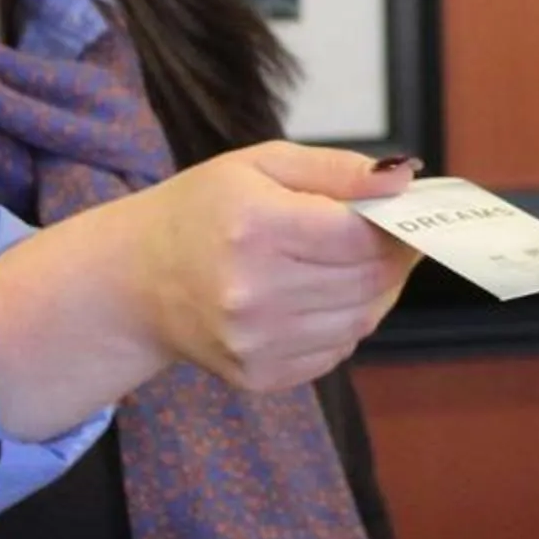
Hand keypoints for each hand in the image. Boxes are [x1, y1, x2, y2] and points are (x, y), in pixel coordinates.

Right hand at [120, 144, 421, 391]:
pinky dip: (345, 324)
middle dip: (393, 259)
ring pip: (361, 320)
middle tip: (391, 240)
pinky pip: (336, 351)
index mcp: (254, 227)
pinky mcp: (257, 374)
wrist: (135, 279)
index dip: (395, 226)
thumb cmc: (201, 210)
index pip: (360, 235)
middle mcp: (252, 292)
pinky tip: (321, 298)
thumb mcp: (261, 164)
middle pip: (367, 281)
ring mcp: (254, 341)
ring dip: (376, 293)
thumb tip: (402, 180)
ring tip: (355, 265)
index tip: (403, 216)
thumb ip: (337, 169)